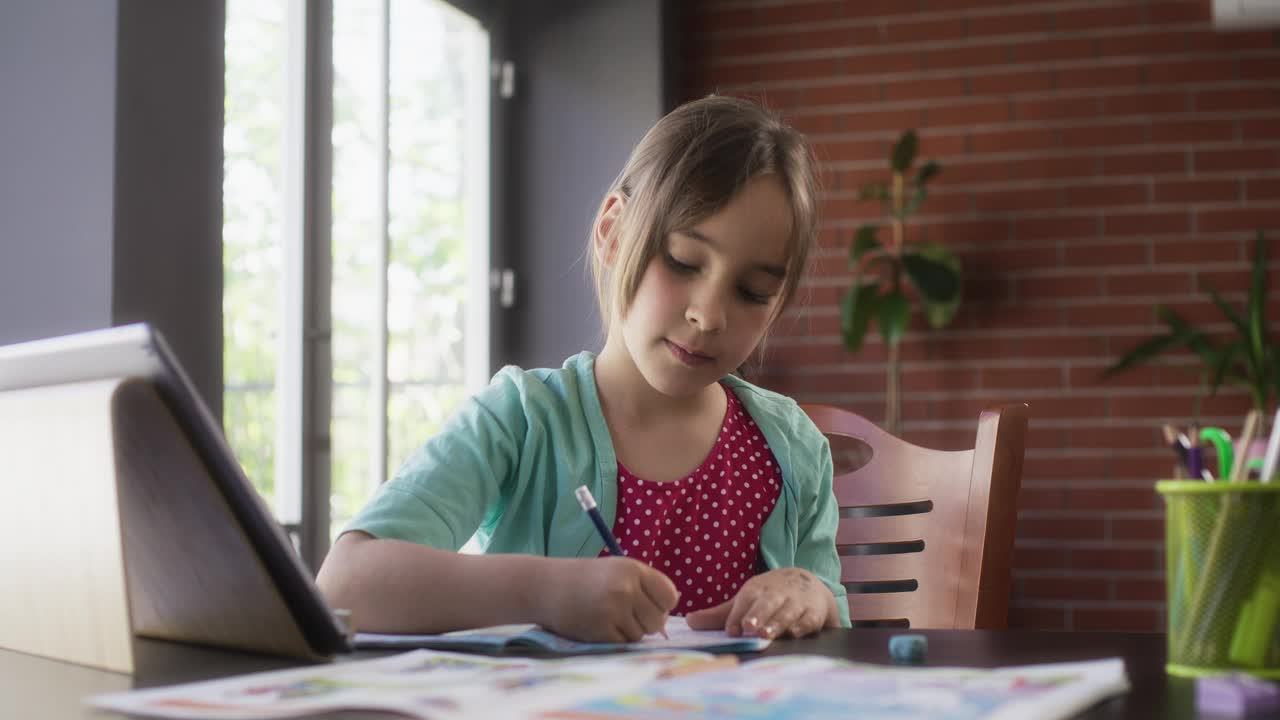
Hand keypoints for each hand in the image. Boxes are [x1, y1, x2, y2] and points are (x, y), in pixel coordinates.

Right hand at [537, 557, 678, 642]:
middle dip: (645, 622)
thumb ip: (643, 588)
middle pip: (657, 620)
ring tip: (608, 617)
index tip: (647, 605)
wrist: (544, 587)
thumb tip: (666, 621)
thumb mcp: (616, 571)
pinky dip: (614, 639)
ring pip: (641, 634)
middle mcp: (626, 588)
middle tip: (624, 614)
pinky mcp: (601, 629)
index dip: (662, 605)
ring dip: (628, 632)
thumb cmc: (583, 580)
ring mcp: (614, 609)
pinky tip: (598, 625)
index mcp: (633, 569)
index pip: (670, 596)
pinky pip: (623, 643)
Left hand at [684, 567, 834, 639]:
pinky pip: (809, 619)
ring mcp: (796, 602)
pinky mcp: (814, 612)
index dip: (737, 616)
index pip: (745, 601)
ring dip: (777, 622)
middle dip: (757, 615)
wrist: (808, 583)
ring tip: (767, 634)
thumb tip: (688, 622)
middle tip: (748, 628)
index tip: (731, 631)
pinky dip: (803, 625)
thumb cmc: (770, 597)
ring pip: (787, 612)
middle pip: (766, 603)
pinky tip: (796, 633)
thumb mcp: (746, 601)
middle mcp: (776, 594)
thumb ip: (720, 615)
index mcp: (756, 589)